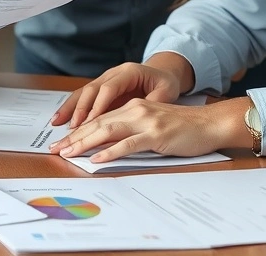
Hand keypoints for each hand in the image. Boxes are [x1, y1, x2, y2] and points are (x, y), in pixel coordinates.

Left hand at [50, 96, 251, 162]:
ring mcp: (145, 121)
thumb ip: (131, 131)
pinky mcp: (156, 134)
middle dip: (74, 137)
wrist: (210, 123)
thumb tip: (106, 145)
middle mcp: (136, 110)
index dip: (78, 131)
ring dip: (84, 142)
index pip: (99, 119)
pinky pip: (128, 143)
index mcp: (133, 107)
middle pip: (97, 123)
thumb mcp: (152, 125)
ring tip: (68, 152)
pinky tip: (97, 158)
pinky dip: (110, 151)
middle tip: (55, 149)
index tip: (61, 142)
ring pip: (107, 130)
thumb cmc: (183, 128)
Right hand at [51, 53, 190, 128]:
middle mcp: (113, 73)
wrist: (162, 73)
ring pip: (83, 92)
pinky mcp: (101, 89)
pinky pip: (83, 97)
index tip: (90, 122)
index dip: (98, 106)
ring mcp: (105, 79)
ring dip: (69, 108)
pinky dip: (71, 108)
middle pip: (91, 89)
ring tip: (58, 123)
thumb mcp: (166, 92)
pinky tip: (61, 119)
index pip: (108, 88)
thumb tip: (139, 114)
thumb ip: (153, 102)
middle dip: (79, 110)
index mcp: (129, 71)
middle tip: (72, 128)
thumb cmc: (165, 84)